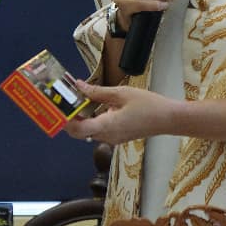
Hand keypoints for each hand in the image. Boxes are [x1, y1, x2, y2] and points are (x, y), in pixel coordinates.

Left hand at [64, 81, 178, 145]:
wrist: (168, 119)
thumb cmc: (148, 105)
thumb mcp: (121, 93)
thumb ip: (98, 92)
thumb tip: (79, 86)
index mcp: (107, 126)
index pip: (77, 128)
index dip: (64, 120)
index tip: (56, 107)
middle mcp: (107, 136)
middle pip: (79, 131)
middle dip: (70, 117)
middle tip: (64, 100)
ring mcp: (112, 138)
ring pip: (88, 130)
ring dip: (81, 117)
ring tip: (78, 99)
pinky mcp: (117, 136)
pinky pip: (98, 130)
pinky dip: (92, 119)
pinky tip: (94, 105)